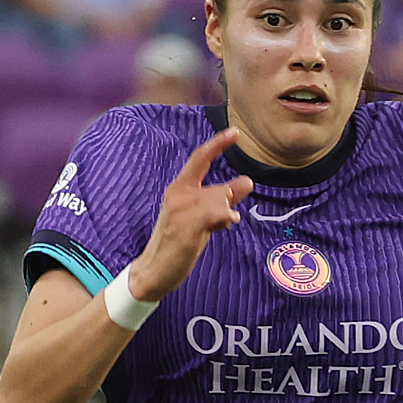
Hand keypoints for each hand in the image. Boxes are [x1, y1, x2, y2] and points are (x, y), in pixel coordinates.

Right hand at [124, 128, 252, 300]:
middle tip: (220, 222)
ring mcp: (183, 207)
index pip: (200, 159)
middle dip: (227, 205)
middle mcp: (179, 193)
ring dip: (225, 216)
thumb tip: (248, 181)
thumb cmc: (177, 245)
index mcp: (178, 189)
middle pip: (219, 189)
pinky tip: (220, 227)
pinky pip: (220, 212)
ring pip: (221, 200)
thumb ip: (223, 199)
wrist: (154, 271)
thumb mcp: (202, 218)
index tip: (236, 132)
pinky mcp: (189, 223)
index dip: (218, 144)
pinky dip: (225, 219)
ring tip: (213, 229)